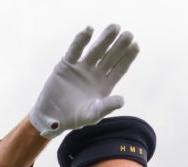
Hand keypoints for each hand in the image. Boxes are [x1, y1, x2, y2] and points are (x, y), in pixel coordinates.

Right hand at [29, 24, 138, 138]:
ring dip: (105, 39)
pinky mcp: (67, 65)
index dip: (127, 57)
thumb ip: (106, 107)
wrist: (52, 117)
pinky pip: (75, 51)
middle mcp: (95, 73)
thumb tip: (122, 100)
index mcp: (104, 85)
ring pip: (95, 50)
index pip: (119, 68)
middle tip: (129, 34)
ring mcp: (81, 68)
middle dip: (119, 46)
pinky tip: (89, 30)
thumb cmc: (74, 118)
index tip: (136, 45)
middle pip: (110, 57)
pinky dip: (81, 41)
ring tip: (115, 27)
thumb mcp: (92, 114)